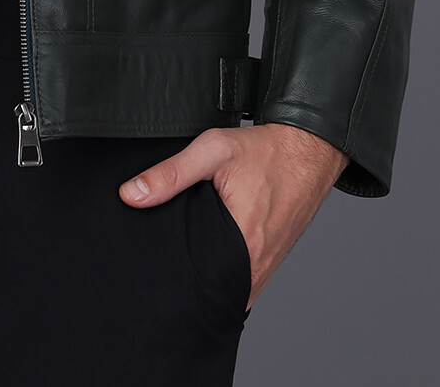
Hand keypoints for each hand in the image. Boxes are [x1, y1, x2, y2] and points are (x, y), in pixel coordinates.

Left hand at [119, 122, 346, 309]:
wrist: (308, 150)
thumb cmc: (265, 151)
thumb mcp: (212, 150)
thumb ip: (170, 174)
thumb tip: (131, 195)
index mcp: (243, 244)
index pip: (198, 281)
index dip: (172, 279)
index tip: (151, 271)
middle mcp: (257, 264)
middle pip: (211, 288)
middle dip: (186, 283)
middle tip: (159, 268)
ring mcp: (266, 266)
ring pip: (227, 287)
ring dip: (206, 280)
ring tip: (179, 265)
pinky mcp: (270, 260)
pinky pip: (242, 279)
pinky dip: (223, 273)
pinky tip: (206, 258)